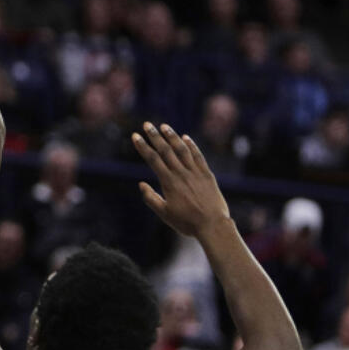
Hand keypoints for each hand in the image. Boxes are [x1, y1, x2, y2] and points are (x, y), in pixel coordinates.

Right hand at [132, 122, 229, 238]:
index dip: (143, 147)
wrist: (213, 225)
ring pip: (182, 150)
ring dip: (172, 136)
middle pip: (166, 150)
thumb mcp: (164, 214)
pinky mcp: (207, 175)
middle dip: (155, 136)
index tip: (135, 136)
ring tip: (164, 126)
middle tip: (147, 124)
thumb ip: (151, 198)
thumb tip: (141, 184)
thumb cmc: (187, 222)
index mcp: (169, 182)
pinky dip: (191, 145)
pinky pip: (198, 156)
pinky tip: (185, 137)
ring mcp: (195, 172)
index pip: (153, 160)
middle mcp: (181, 174)